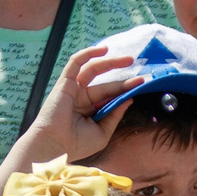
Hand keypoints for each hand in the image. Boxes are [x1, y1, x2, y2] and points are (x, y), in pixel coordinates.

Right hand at [27, 45, 136, 161]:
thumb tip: (129, 99)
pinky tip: (103, 50)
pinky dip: (88, 54)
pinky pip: (75, 63)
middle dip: (122, 76)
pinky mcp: (64, 82)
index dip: (125, 89)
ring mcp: (73, 89)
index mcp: (91, 110)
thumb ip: (115, 115)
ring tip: (129, 59)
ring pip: (93, 69)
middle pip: (105, 83)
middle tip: (139, 71)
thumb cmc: (76, 144)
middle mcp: (82, 98)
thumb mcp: (103, 132)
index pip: (110, 96)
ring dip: (110, 62)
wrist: (55, 146)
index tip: (141, 83)